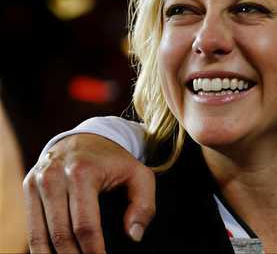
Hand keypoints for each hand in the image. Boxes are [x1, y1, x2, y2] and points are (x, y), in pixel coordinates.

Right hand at [23, 133, 154, 253]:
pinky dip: (41, 248)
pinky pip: (32, 227)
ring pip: (41, 235)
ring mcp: (37, 182)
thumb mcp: (139, 175)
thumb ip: (143, 205)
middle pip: (60, 233)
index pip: (85, 225)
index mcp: (83, 172)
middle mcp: (54, 176)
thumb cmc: (115, 161)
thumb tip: (134, 235)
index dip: (93, 250)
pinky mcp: (28, 187)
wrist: (86, 138)